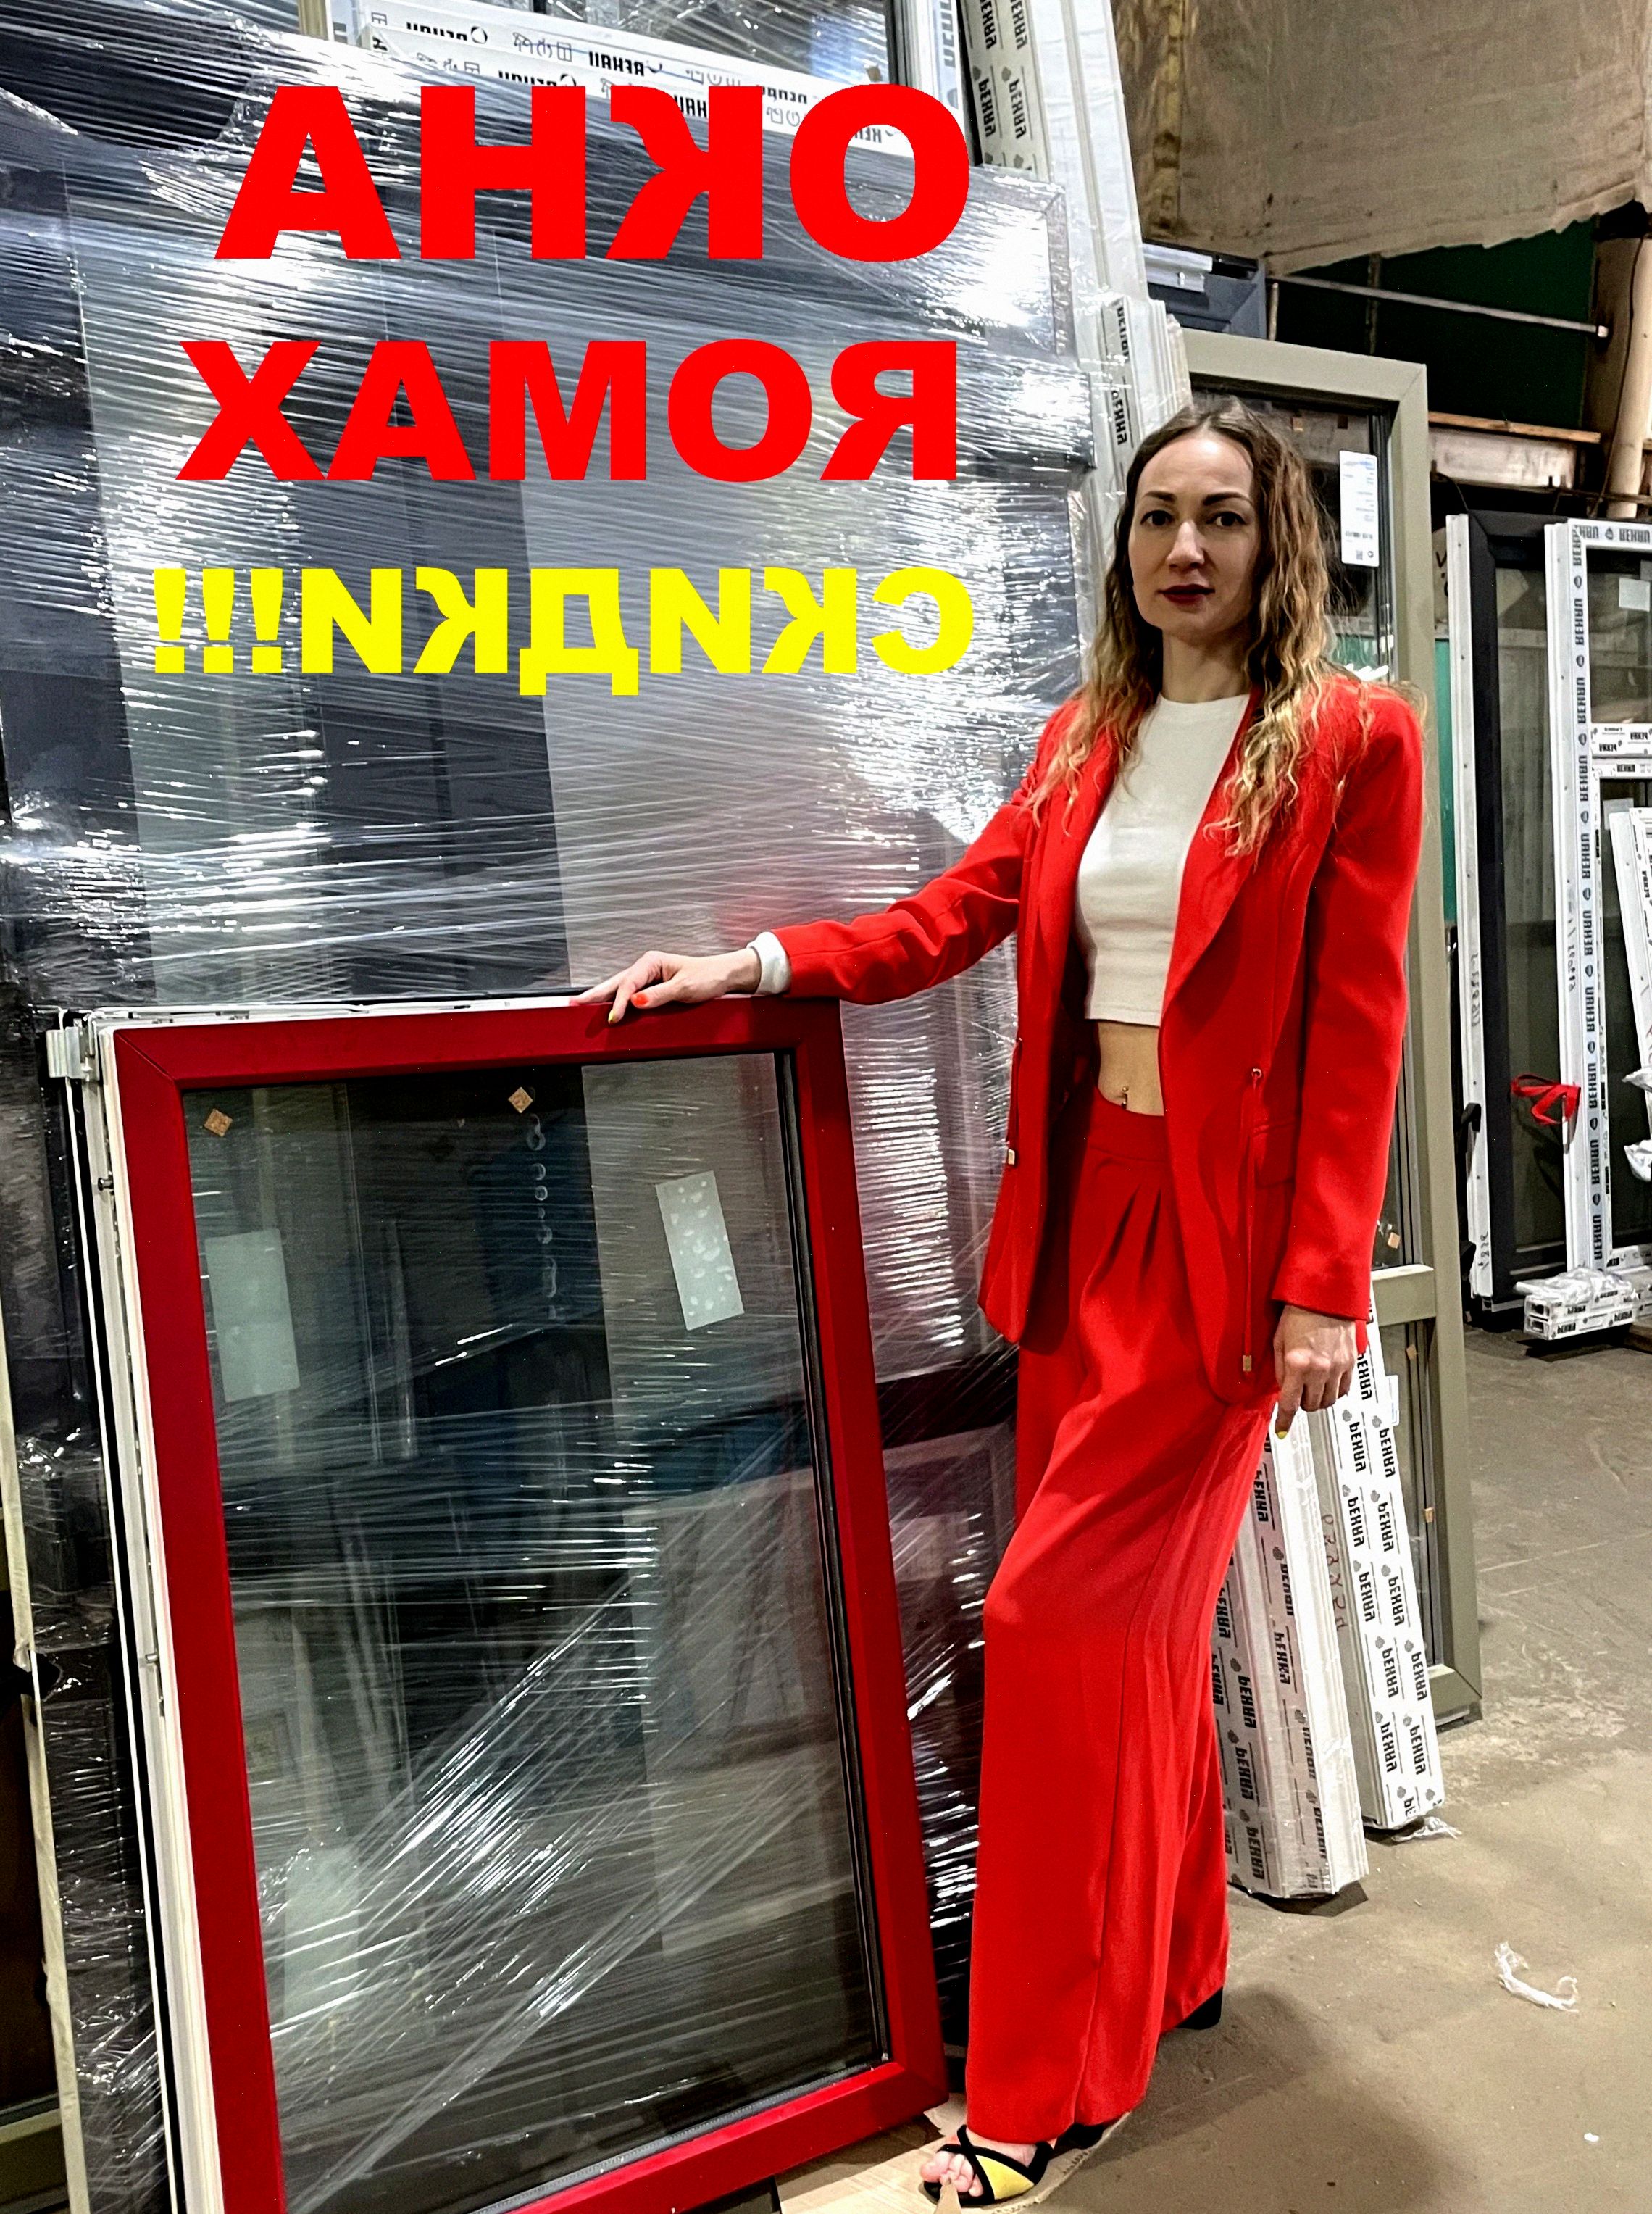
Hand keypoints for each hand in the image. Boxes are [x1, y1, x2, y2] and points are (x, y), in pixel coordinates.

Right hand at [574, 947, 760, 1022]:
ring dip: (602, 997)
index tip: (614, 1017)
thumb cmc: (708, 976)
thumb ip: (659, 996)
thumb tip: (635, 1002)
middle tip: (574, 1004)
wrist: (725, 975)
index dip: (619, 1002)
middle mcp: (648, 967)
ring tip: (582, 1006)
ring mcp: (649, 977)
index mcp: (652, 962)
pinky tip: (607, 1008)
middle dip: (595, 994)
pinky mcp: (653, 987)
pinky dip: (616, 1001)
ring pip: (620, 987)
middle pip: (616, 982)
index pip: (628, 983)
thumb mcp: (684, 988)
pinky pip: (630, 994)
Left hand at [1271, 1303, 1357, 1432]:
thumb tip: (1283, 1389)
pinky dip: (1334, 1391)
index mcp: (1297, 1363)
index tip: (1281, 1429)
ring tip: (1312, 1385)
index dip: (1284, 1420)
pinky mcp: (1350, 1363)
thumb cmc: (1300, 1313)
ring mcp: (1337, 1367)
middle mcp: (1319, 1368)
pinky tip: (1326, 1381)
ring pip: (1328, 1401)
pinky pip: (1343, 1390)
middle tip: (1297, 1392)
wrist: (1325, 1297)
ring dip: (1318, 1399)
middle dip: (1301, 1403)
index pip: (1290, 1403)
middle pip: (1310, 1406)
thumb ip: (1281, 1370)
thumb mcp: (1279, 1341)